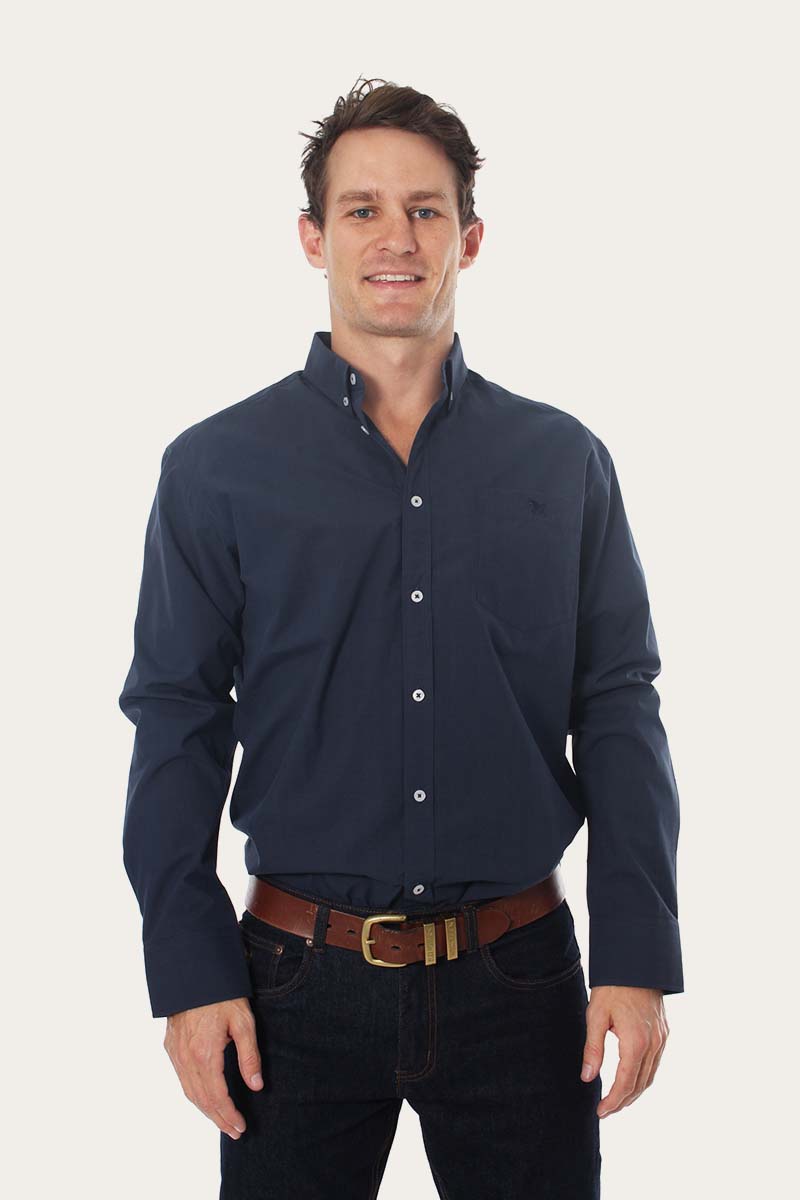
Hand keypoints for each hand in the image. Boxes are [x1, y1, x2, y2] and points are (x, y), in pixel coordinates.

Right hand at [163, 997, 263, 1138]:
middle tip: (234, 1131)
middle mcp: (186, 1058)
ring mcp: (175, 1053)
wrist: (193, 974)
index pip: (217, 1097)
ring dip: (205, 1110)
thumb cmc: (222, 995)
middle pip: (202, 1100)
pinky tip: (204, 1098)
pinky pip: (181, 1079)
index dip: (229, 1115)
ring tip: (221, 1120)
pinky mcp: (170, 1047)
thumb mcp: (243, 1022)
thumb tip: (256, 1085)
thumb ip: (249, 1055)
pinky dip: (193, 1094)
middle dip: (218, 1119)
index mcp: (205, 1054)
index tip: (240, 1127)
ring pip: (189, 1092)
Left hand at [580, 985, 668, 1118]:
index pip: (625, 1083)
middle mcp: (653, 1044)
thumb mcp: (596, 1016)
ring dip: (635, 1092)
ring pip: (650, 1076)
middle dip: (623, 1101)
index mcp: (635, 1042)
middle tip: (606, 1110)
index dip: (613, 1101)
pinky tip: (632, 1078)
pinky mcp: (663, 1033)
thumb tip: (587, 1078)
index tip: (601, 1111)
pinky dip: (644, 1077)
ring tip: (618, 1100)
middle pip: (640, 1084)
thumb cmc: (613, 987)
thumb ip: (593, 1049)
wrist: (636, 963)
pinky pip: (655, 1063)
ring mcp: (661, 1039)